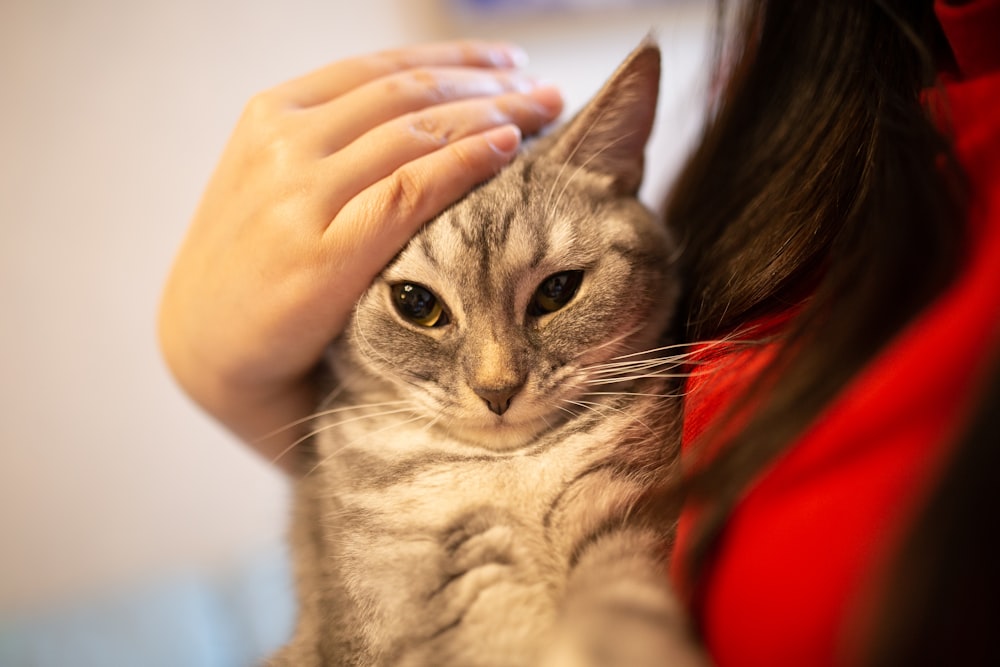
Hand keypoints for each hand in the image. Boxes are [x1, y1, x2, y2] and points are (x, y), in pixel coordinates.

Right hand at [158, 41, 562, 467]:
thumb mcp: (274, 182)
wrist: (206, 345)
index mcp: (272, 113)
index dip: (454, 59)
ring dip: (491, 115)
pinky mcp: (322, 248)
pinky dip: (464, 162)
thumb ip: (331, 145)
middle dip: (488, 85)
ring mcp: (300, 192)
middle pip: (409, 94)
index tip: (508, 63)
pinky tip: (507, 149)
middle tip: (546, 89)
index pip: (382, 69)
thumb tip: (416, 117)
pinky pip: (409, 189)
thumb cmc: (254, 265)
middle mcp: (285, 141)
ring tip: (542, 114)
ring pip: (416, 131)